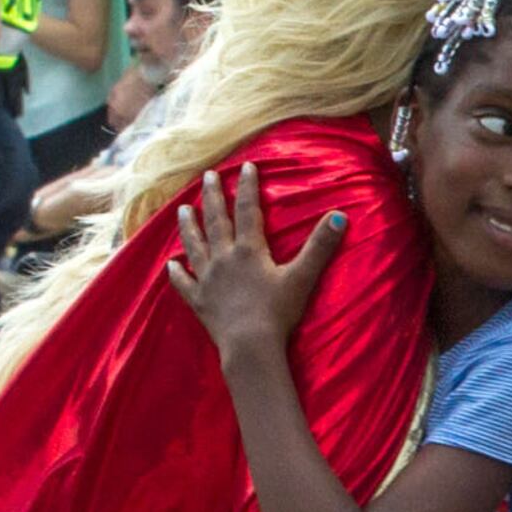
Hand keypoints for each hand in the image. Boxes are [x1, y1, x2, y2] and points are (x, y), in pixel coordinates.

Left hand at [163, 164, 343, 354]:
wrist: (250, 344)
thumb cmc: (278, 312)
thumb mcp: (302, 277)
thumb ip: (320, 246)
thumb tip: (340, 216)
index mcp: (248, 249)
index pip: (248, 210)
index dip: (248, 187)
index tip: (246, 166)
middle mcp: (223, 257)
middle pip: (216, 220)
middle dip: (212, 196)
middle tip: (208, 176)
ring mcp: (207, 278)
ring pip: (194, 244)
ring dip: (189, 226)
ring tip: (183, 209)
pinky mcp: (198, 300)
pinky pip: (183, 283)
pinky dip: (177, 273)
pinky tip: (172, 265)